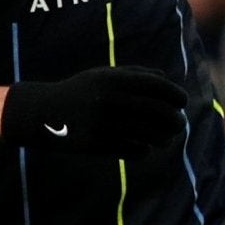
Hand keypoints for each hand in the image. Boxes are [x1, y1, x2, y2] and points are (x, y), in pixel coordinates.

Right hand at [0, 66, 185, 156]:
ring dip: (164, 138)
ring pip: (152, 135)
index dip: (176, 95)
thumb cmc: (80, 92)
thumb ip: (135, 74)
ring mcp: (105, 123)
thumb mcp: (103, 75)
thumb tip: (166, 78)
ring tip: (165, 139)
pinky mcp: (98, 144)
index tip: (181, 102)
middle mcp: (111, 100)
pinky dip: (144, 150)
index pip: (159, 86)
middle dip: (176, 120)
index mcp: (115, 80)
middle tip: (179, 123)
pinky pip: (136, 150)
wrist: (43, 113)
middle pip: (160, 113)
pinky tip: (142, 147)